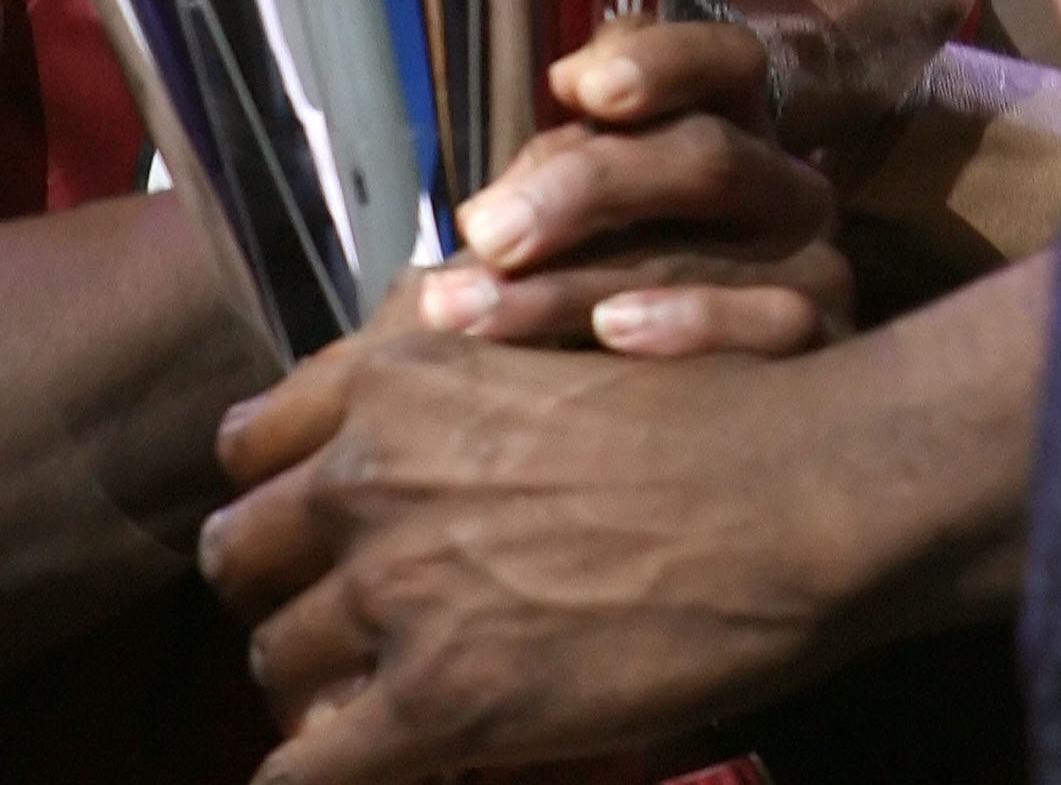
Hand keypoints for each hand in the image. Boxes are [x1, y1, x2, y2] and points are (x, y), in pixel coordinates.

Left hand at [204, 333, 851, 779]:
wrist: (799, 492)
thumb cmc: (712, 408)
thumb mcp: (559, 338)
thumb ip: (456, 367)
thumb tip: (396, 381)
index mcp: (401, 375)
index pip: (250, 442)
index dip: (272, 489)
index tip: (305, 525)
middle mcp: (374, 472)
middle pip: (243, 553)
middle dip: (279, 589)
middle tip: (335, 618)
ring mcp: (398, 589)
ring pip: (272, 663)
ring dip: (313, 685)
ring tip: (371, 697)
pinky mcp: (439, 703)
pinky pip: (306, 775)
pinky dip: (315, 778)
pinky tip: (353, 770)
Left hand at [414, 16, 851, 356]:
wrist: (712, 412)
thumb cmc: (615, 278)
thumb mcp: (584, 204)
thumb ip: (562, 160)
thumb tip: (529, 146)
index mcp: (735, 123)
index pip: (721, 61)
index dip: (660, 61)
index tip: (575, 88)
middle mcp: (784, 184)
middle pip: (706, 155)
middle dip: (585, 188)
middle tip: (487, 233)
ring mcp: (814, 264)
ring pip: (708, 252)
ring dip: (577, 283)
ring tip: (476, 310)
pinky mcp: (822, 344)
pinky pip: (774, 326)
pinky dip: (691, 323)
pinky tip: (611, 330)